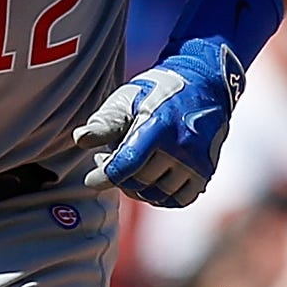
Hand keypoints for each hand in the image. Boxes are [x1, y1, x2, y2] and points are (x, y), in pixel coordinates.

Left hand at [75, 44, 243, 207]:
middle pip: (138, 182)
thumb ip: (105, 122)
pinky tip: (151, 183)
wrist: (204, 86)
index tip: (91, 179)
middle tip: (109, 161)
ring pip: (157, 195)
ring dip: (138, 188)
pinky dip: (161, 198)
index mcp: (158, 128)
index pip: (125, 166)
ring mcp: (197, 163)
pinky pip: (179, 200)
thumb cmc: (158, 92)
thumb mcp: (128, 99)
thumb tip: (80, 139)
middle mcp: (181, 149)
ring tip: (130, 169)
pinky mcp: (206, 173)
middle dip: (118, 178)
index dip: (104, 177)